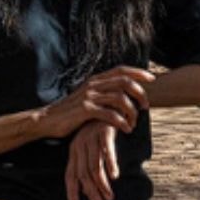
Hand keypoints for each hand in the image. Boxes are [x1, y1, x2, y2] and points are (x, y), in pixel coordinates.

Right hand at [37, 66, 153, 139]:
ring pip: (120, 98)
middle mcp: (93, 85)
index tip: (152, 79)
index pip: (121, 70)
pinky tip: (126, 129)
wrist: (47, 120)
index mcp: (95, 80)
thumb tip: (123, 94)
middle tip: (146, 107)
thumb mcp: (87, 97)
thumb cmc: (70, 112)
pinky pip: (110, 114)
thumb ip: (103, 93)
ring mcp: (89, 97)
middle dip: (140, 94)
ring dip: (132, 111)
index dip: (138, 72)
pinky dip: (121, 122)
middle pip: (125, 82)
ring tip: (134, 123)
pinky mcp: (85, 111)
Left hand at [64, 122, 119, 199]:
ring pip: (94, 166)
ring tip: (110, 196)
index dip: (72, 192)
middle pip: (83, 174)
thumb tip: (90, 187)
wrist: (110, 102)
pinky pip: (107, 151)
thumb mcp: (93, 145)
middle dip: (91, 193)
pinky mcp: (104, 132)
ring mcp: (91, 139)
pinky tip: (115, 176)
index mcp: (75, 150)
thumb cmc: (102, 126)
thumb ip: (90, 164)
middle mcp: (80, 146)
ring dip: (102, 184)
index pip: (71, 175)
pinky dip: (111, 164)